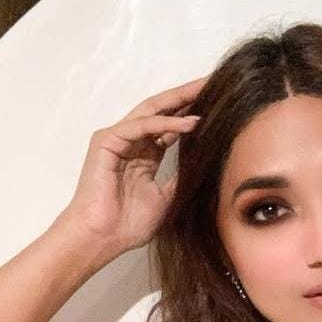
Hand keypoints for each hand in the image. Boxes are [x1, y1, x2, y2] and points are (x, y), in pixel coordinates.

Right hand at [53, 74, 209, 265]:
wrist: (102, 238)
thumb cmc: (129, 225)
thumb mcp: (168, 198)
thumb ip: (183, 176)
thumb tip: (208, 162)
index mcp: (145, 155)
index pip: (171, 125)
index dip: (193, 113)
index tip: (219, 103)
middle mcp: (131, 141)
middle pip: (163, 110)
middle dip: (188, 96)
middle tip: (214, 82)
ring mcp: (117, 139)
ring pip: (152, 111)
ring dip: (180, 101)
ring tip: (205, 91)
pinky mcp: (107, 141)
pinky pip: (141, 126)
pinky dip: (165, 123)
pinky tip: (189, 123)